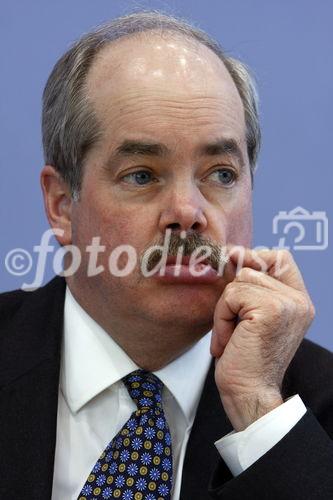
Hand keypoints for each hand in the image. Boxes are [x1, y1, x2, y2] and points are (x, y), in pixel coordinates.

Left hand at [211, 248, 314, 430]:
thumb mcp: (251, 317)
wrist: (249, 394)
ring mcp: (288, 303)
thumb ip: (250, 287)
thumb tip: (232, 252)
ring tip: (233, 336)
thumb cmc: (245, 359)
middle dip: (235, 292)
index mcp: (298, 301)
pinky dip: (222, 317)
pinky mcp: (271, 309)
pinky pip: (232, 295)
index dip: (254, 258)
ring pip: (240, 280)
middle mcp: (299, 300)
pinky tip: (230, 341)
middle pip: (254, 265)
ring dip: (226, 309)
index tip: (236, 276)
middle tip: (234, 323)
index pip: (279, 257)